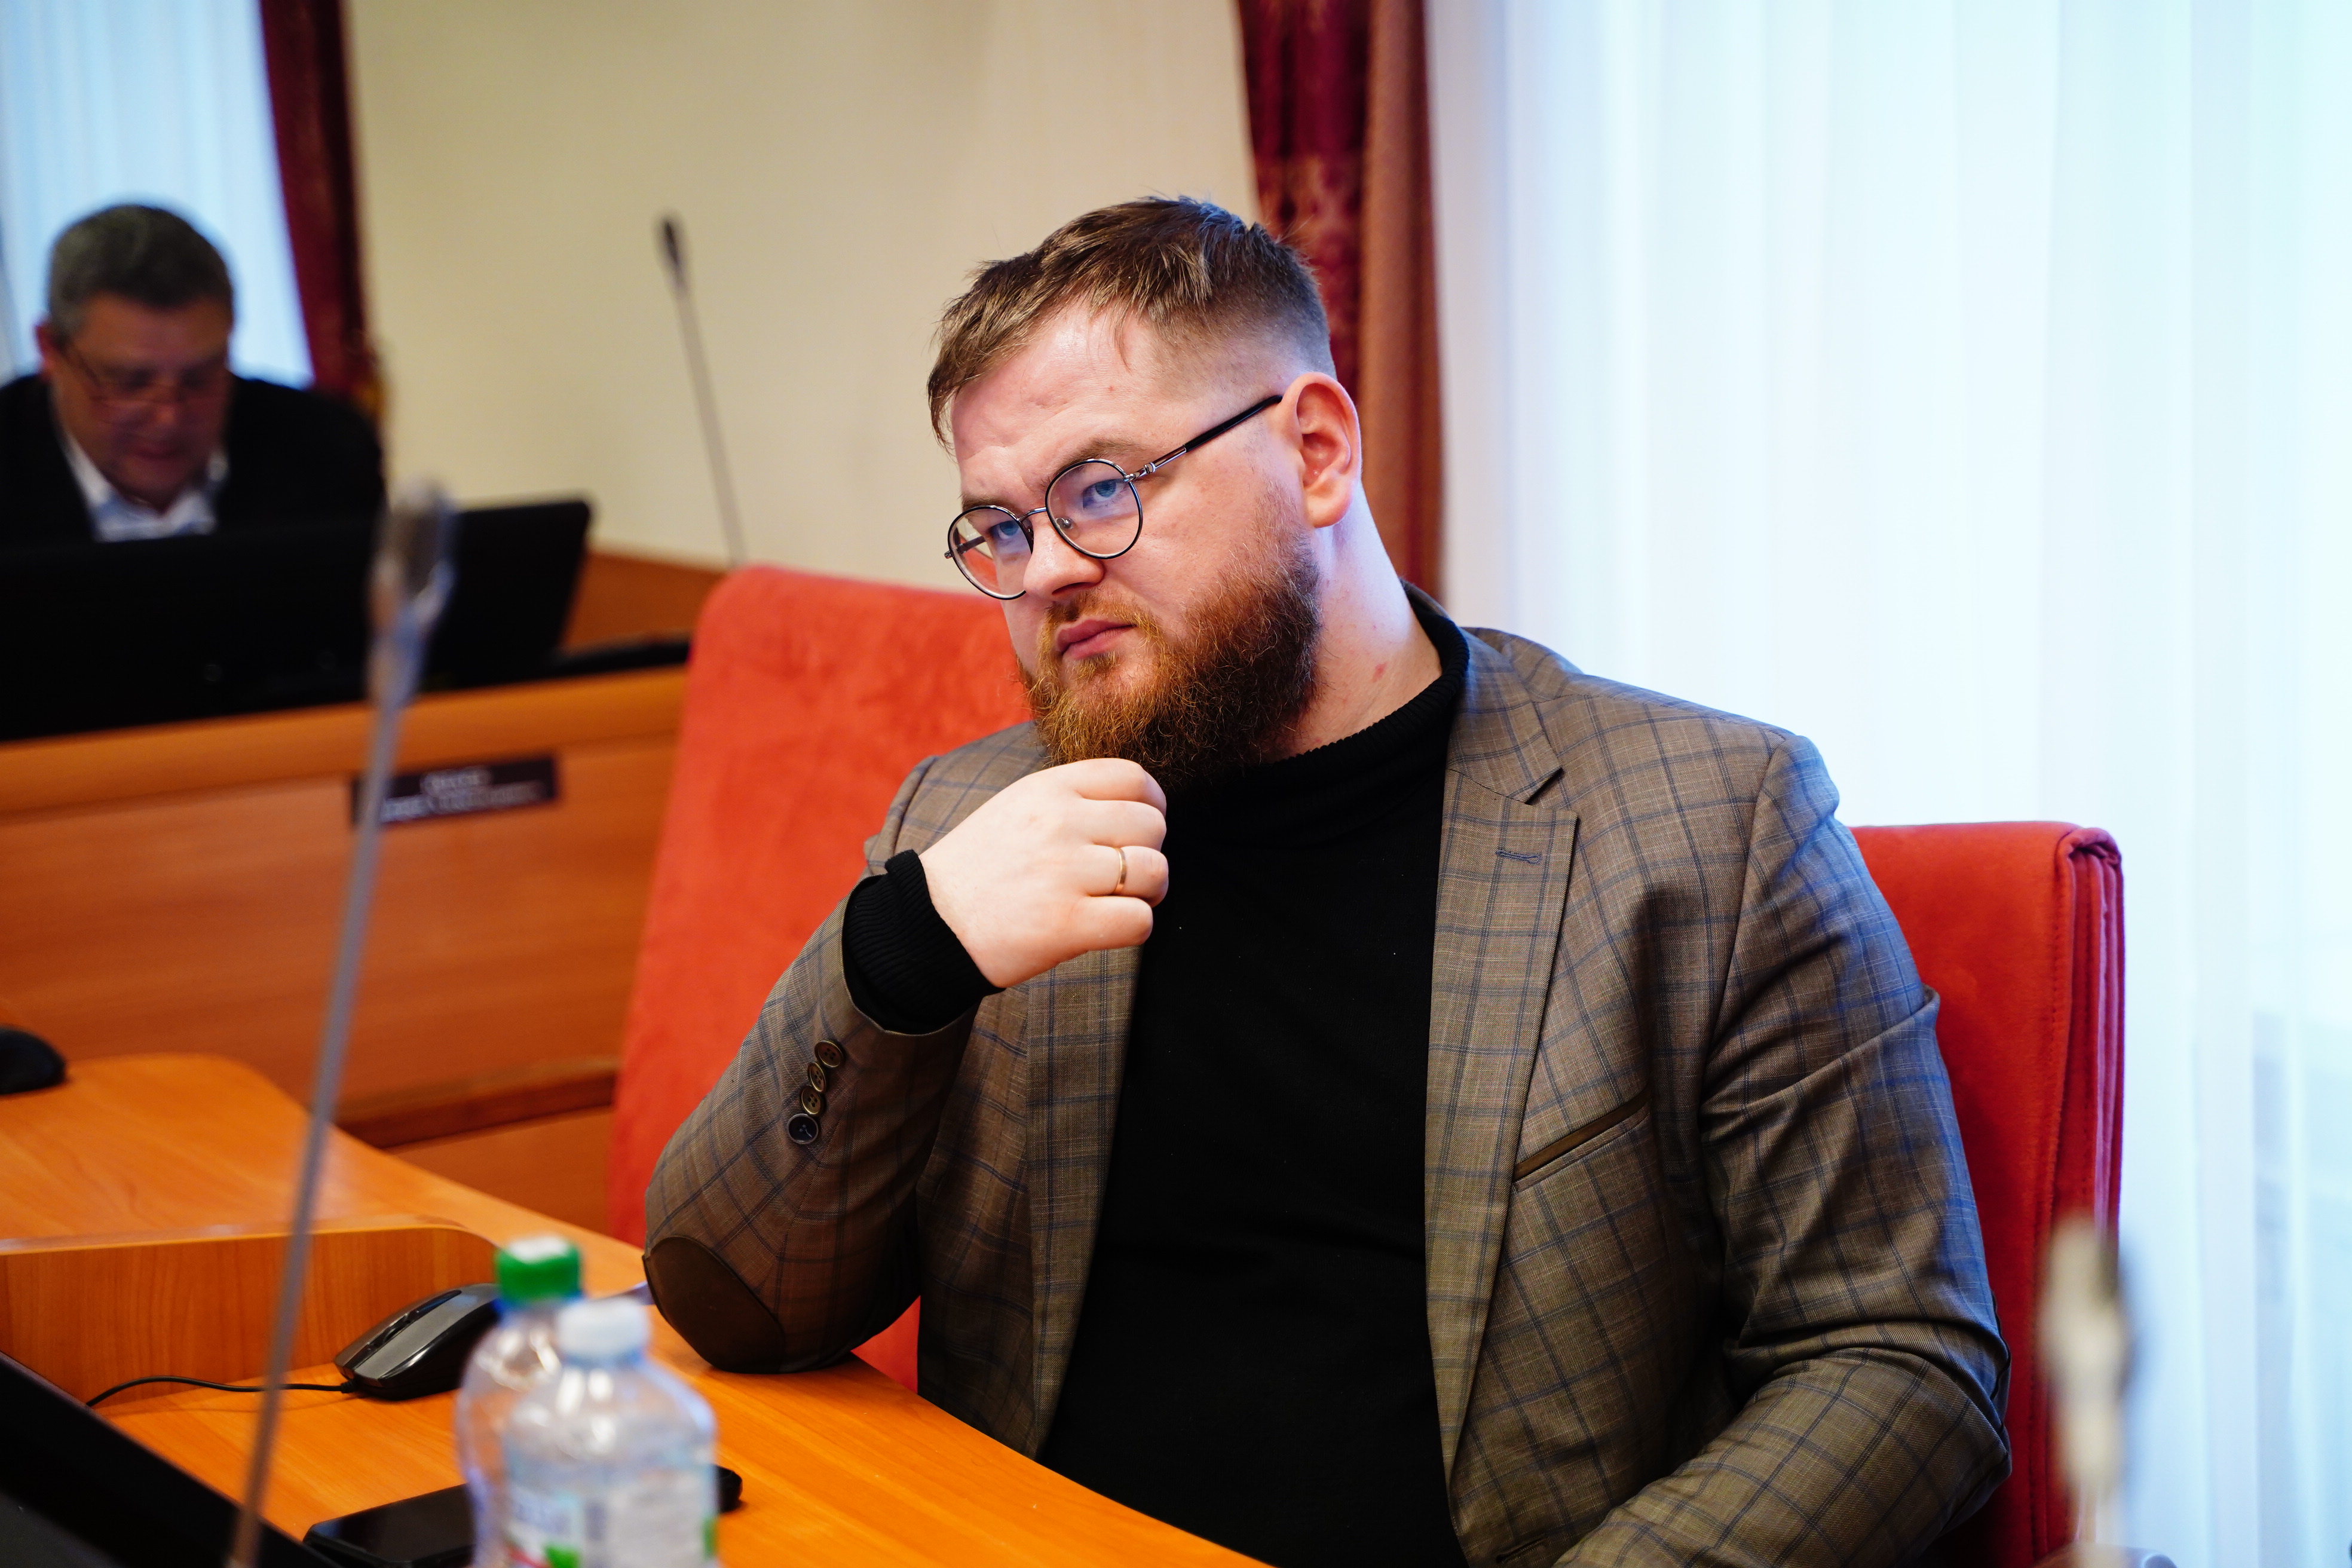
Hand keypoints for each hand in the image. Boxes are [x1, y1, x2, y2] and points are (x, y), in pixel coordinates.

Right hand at [919, 759, 1169, 987]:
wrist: (928, 923)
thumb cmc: (980, 869)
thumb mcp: (1016, 808)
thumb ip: (1071, 799)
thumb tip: (1137, 806)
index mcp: (1048, 789)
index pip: (1134, 777)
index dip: (1151, 805)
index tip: (1137, 831)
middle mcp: (1059, 823)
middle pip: (1152, 825)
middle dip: (1148, 853)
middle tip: (1123, 876)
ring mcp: (1064, 872)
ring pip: (1155, 871)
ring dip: (1147, 893)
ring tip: (1117, 902)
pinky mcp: (1066, 923)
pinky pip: (1140, 920)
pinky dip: (1134, 927)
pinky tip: (1107, 928)